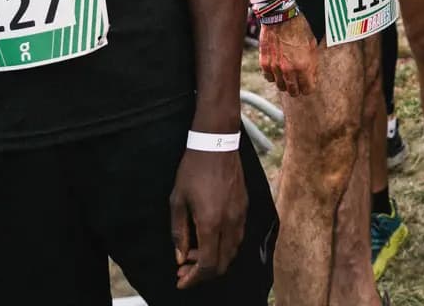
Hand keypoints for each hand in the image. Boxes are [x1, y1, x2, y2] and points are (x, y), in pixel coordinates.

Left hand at [170, 145, 246, 288]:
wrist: (217, 143)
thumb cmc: (193, 170)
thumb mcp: (178, 201)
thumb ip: (179, 232)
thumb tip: (180, 257)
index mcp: (211, 223)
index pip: (207, 264)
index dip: (194, 278)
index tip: (181, 281)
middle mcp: (230, 223)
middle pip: (223, 263)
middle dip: (203, 273)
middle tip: (184, 269)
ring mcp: (240, 215)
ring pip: (232, 251)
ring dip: (214, 259)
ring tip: (194, 254)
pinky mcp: (244, 207)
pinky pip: (237, 237)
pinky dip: (223, 246)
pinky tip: (208, 239)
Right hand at [257, 14, 317, 96]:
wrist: (281, 17)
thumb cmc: (299, 29)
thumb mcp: (312, 46)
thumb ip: (312, 64)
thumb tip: (311, 77)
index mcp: (304, 66)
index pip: (307, 89)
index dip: (309, 88)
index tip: (308, 85)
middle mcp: (289, 70)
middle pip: (293, 91)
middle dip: (297, 89)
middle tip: (299, 85)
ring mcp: (276, 67)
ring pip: (280, 86)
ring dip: (285, 83)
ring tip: (288, 77)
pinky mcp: (265, 63)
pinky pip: (268, 78)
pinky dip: (273, 76)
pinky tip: (277, 70)